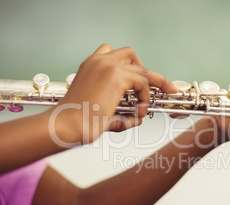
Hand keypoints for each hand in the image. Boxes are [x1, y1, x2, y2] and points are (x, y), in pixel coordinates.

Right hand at [49, 44, 177, 144]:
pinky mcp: (116, 76)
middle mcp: (98, 61)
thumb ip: (121, 115)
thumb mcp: (101, 113)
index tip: (144, 80)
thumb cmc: (77, 121)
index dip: (132, 66)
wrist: (66, 124)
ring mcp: (108, 66)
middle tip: (163, 88)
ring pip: (142, 69)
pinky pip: (143, 84)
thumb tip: (138, 119)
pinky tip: (138, 112)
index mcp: (91, 66)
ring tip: (144, 108)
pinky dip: (145, 98)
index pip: (115, 55)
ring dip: (150, 88)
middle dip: (147, 71)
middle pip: (131, 55)